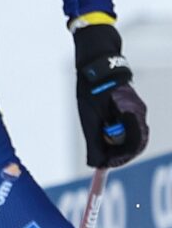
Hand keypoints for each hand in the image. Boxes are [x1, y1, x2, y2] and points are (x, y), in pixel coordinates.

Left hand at [75, 24, 148, 167]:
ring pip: (132, 135)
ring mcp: (136, 109)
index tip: (105, 164)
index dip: (119, 158)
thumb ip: (94, 141)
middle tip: (102, 158)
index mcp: (132, 114)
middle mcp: (138, 113)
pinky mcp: (130, 106)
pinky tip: (103, 129)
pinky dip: (116, 132)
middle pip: (135, 142)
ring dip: (117, 143)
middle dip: (119, 152)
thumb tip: (96, 165)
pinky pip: (127, 125)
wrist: (95, 62)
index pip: (133, 145)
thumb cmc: (91, 87)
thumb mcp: (89, 116)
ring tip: (101, 142)